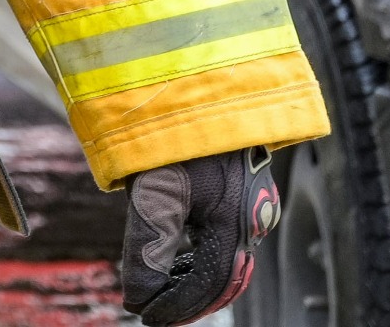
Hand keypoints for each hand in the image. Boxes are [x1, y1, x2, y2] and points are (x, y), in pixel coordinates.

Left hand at [118, 147, 280, 325]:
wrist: (206, 84)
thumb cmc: (179, 131)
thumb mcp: (156, 191)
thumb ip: (147, 247)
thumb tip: (137, 296)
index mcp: (234, 222)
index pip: (208, 285)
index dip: (176, 307)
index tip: (146, 317)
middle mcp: (252, 217)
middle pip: (225, 278)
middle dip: (190, 301)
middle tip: (157, 312)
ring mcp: (252, 201)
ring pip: (227, 257)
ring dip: (196, 279)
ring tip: (164, 289)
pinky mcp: (244, 187)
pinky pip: (227, 234)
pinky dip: (202, 253)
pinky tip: (179, 254)